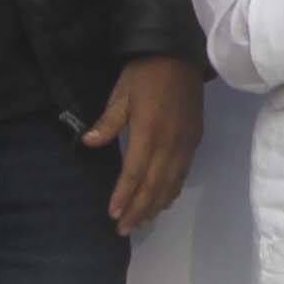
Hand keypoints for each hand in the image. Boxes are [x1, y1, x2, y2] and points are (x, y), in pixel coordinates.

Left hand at [82, 54, 204, 236]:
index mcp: (149, 131)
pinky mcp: (194, 139)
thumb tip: (88, 143)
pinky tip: (162, 201)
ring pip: (171, 183)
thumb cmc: (144, 73)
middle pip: (155, 185)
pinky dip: (172, 191)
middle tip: (124, 230)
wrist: (180, 54)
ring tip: (141, 222)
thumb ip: (108, 122)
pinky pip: (183, 172)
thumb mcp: (121, 93)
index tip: (112, 215)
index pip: (135, 172)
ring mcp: (185, 142)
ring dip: (156, 205)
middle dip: (139, 209)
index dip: (124, 196)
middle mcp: (170, 142)